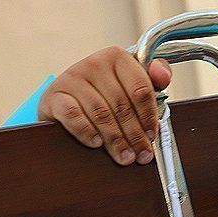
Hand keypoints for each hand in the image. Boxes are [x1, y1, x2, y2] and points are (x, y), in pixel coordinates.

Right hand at [38, 46, 171, 165]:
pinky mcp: (55, 96)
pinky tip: (96, 143)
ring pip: (101, 113)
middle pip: (122, 105)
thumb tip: (162, 76)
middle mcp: (94, 63)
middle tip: (141, 155)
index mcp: (117, 57)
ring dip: (115, 140)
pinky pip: (74, 116)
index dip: (149, 116)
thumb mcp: (130, 85)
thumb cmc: (102, 95)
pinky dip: (87, 132)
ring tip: (124, 157)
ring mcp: (72, 78)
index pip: (140, 88)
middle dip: (134, 135)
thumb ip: (152, 80)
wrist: (64, 101)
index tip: (152, 135)